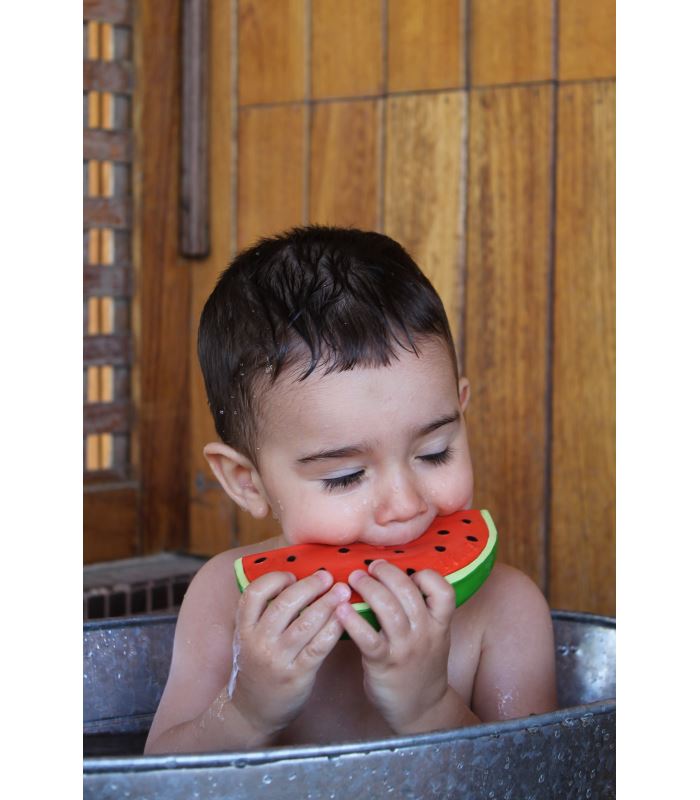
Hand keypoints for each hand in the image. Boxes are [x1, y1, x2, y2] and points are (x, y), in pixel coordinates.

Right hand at [229, 569, 349, 737]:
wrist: (250, 713)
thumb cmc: (256, 669)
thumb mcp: (249, 639)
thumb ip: (264, 615)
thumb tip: (297, 582)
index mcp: (244, 629)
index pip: (254, 593)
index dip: (275, 579)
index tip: (292, 575)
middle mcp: (258, 642)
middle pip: (284, 604)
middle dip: (309, 586)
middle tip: (326, 577)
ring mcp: (277, 660)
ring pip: (304, 624)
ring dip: (327, 603)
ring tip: (342, 591)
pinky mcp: (297, 676)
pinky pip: (318, 646)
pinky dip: (332, 628)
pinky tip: (343, 617)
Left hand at [335, 560, 455, 733]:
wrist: (422, 709)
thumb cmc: (421, 665)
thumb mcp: (434, 636)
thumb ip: (422, 610)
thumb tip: (395, 575)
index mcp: (439, 624)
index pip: (444, 591)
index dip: (427, 576)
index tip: (409, 571)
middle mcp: (425, 633)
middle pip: (409, 593)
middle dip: (387, 573)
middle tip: (371, 566)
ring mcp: (405, 649)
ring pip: (389, 610)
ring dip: (369, 588)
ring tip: (354, 578)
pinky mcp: (383, 664)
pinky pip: (368, 638)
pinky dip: (353, 621)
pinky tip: (341, 610)